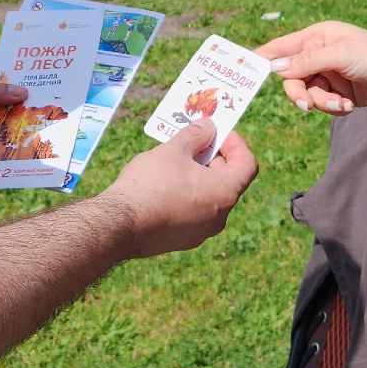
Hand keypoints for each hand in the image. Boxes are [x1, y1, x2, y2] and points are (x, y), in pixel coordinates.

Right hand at [104, 121, 257, 259]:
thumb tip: (208, 126)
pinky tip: (163, 186)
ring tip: (176, 162)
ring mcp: (201, 232)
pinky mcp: (182, 241)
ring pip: (209, 199)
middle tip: (194, 143)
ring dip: (199, 177)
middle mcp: (219, 217)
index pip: (248, 165)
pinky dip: (187, 197)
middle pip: (228, 181)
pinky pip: (193, 214)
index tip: (217, 132)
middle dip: (214, 158)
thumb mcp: (174, 150)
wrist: (118, 225)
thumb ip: (196, 135)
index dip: (236, 144)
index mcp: (225, 193)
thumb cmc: (150, 183)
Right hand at [256, 20, 366, 114]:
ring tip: (343, 104)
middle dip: (300, 93)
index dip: (263, 59)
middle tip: (307, 106)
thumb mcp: (341, 56)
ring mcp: (329, 74)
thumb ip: (307, 62)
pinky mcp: (339, 93)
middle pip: (291, 77)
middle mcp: (319, 54)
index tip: (245, 73)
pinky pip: (323, 103)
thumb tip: (274, 67)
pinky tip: (349, 106)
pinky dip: (333, 107)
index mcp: (318, 36)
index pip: (281, 47)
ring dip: (322, 103)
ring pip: (307, 94)